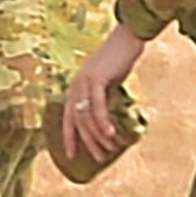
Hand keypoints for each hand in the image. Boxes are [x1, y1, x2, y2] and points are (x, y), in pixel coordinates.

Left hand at [62, 26, 148, 168]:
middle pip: (78, 121)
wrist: (127, 39)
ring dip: (98, 135)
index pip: (68, 118)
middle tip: (100, 157)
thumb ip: (102, 98)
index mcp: (75, 87)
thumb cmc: (119, 60)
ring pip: (87, 116)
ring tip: (110, 149)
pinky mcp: (96, 79)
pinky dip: (103, 121)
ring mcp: (84, 81)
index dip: (69, 138)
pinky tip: (110, 133)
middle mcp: (76, 85)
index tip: (72, 156)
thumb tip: (105, 120)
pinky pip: (98, 106)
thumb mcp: (107, 82)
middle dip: (88, 142)